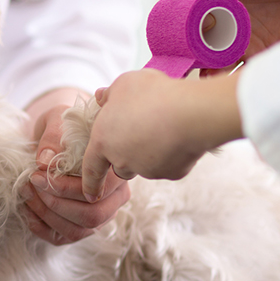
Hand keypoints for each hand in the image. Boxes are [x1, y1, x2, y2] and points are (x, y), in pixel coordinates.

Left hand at [22, 104, 130, 245]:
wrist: (56, 139)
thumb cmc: (63, 128)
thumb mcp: (58, 120)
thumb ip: (55, 136)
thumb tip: (46, 161)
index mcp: (116, 171)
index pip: (101, 189)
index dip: (67, 187)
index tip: (37, 173)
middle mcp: (114, 197)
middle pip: (93, 216)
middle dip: (56, 203)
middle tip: (31, 183)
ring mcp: (100, 216)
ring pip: (77, 230)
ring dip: (46, 215)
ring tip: (25, 192)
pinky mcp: (80, 227)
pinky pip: (62, 238)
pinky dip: (40, 227)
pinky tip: (25, 209)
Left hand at [79, 70, 242, 197]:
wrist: (190, 112)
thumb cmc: (152, 94)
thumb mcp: (124, 84)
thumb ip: (110, 94)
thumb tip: (102, 97)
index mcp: (103, 141)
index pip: (91, 168)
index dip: (89, 183)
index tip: (89, 196)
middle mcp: (122, 161)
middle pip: (120, 166)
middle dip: (126, 157)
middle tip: (140, 134)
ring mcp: (148, 170)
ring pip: (145, 166)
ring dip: (150, 154)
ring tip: (163, 128)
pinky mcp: (172, 173)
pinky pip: (170, 166)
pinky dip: (173, 154)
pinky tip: (180, 135)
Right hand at [172, 0, 279, 75]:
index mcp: (224, 3)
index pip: (192, 21)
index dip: (178, 33)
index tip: (165, 44)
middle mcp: (234, 26)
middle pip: (202, 47)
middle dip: (188, 60)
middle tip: (176, 70)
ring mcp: (250, 46)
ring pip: (219, 66)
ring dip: (206, 76)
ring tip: (195, 84)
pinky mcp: (267, 61)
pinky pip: (243, 76)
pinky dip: (230, 84)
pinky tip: (220, 90)